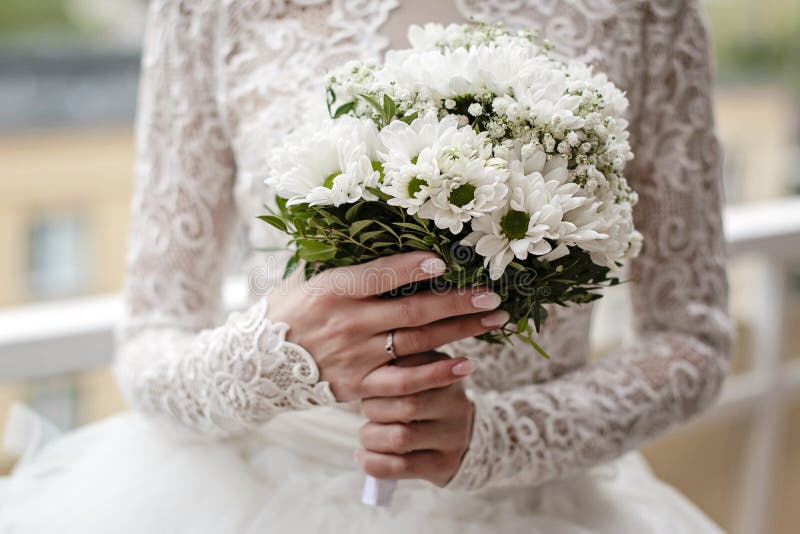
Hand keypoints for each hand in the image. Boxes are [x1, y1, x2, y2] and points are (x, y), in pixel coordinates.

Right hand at [267, 252, 508, 401]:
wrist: (256, 366)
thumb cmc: (285, 313)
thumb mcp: (304, 278)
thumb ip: (344, 265)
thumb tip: (382, 237)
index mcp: (332, 290)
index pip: (381, 275)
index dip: (415, 268)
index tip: (446, 262)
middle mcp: (348, 324)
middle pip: (413, 311)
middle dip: (458, 301)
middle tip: (493, 294)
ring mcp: (356, 357)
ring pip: (418, 342)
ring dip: (460, 331)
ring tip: (493, 320)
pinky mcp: (359, 385)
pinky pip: (405, 382)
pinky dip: (436, 374)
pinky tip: (466, 365)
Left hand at [355, 352, 474, 486]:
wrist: (456, 438)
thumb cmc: (422, 399)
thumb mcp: (418, 375)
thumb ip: (398, 366)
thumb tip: (366, 364)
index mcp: (446, 374)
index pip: (409, 370)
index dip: (381, 378)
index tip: (370, 382)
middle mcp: (456, 404)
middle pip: (406, 405)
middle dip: (373, 409)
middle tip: (367, 410)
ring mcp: (454, 437)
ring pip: (401, 438)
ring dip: (371, 437)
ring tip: (366, 435)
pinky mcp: (444, 464)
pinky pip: (401, 466)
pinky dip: (374, 463)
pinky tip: (363, 456)